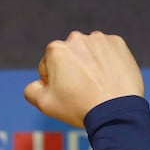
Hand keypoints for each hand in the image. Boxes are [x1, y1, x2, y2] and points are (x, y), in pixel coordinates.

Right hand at [23, 31, 143, 127]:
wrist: (117, 111)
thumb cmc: (79, 107)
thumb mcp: (44, 104)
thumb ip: (31, 90)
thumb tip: (38, 83)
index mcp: (55, 49)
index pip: (48, 66)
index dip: (54, 82)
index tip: (67, 94)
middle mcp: (76, 38)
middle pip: (68, 56)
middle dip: (72, 70)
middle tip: (82, 90)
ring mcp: (99, 39)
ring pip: (88, 53)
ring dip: (89, 64)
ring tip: (97, 84)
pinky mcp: (118, 44)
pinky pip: (107, 52)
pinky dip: (107, 62)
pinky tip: (109, 78)